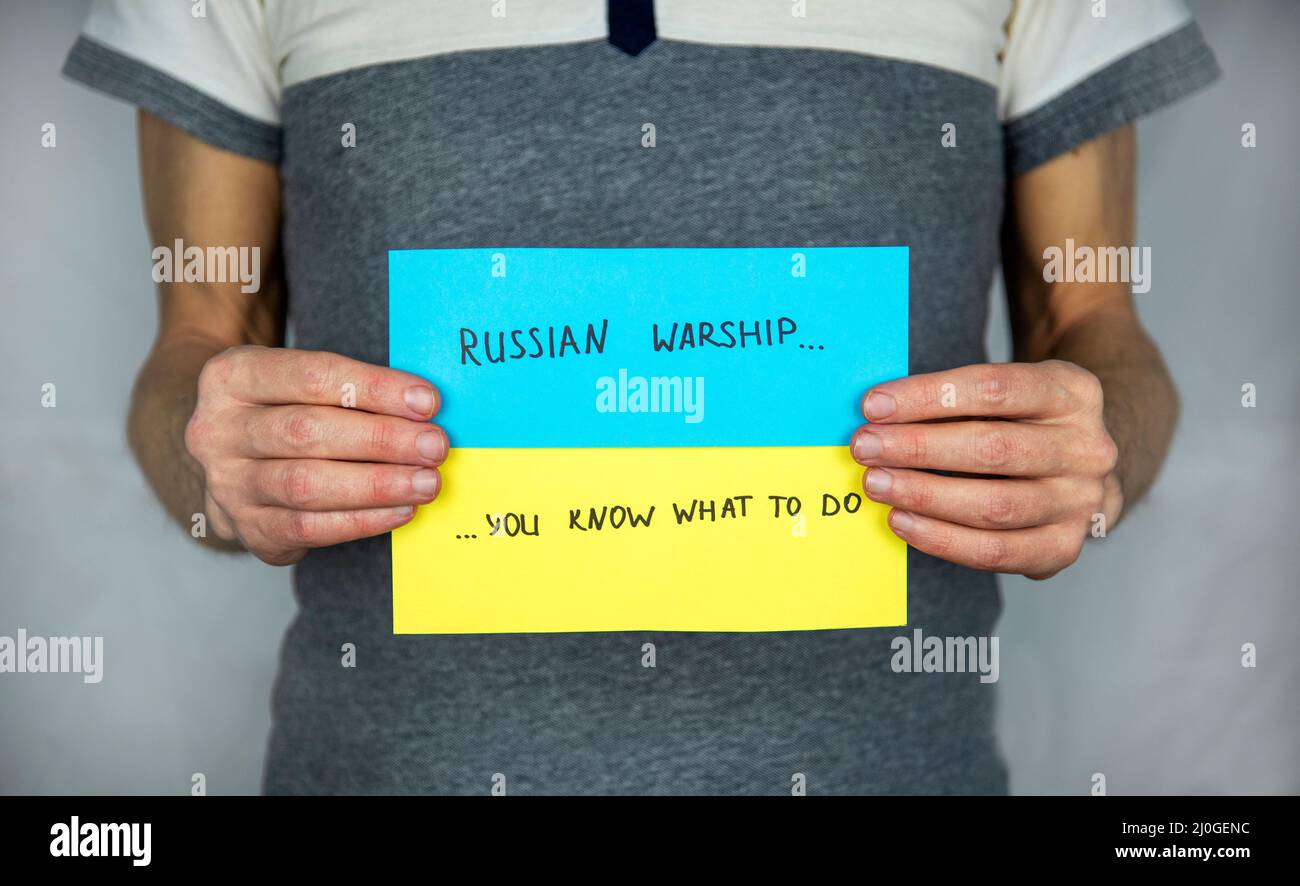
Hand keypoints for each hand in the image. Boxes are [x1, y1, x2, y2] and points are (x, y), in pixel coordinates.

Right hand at [184, 346, 446, 564]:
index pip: (312, 376)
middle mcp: (218, 429)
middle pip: (308, 432)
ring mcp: (226, 483)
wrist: (234, 458)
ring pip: (306, 485)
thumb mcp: (301, 383)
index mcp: (233, 376)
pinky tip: (400, 511)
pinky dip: (361, 521)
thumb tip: (424, 406)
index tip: (428, 402)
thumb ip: (352, 389)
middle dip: (382, 440)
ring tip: (426, 483)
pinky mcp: (245, 527)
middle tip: (434, 447)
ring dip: (377, 485)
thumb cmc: (286, 410)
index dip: (375, 389)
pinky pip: (307, 528)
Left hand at [851, 361, 1121, 579]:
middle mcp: (1087, 448)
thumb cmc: (1022, 421)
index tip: (874, 404)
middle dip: (917, 447)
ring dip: (923, 495)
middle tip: (865, 446)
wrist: (1077, 465)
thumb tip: (878, 412)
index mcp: (1072, 392)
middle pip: (993, 448)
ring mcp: (1081, 502)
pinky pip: (995, 551)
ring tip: (876, 484)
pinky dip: (941, 539)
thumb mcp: (1007, 390)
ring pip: (994, 505)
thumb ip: (953, 398)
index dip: (927, 396)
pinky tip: (902, 521)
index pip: (994, 388)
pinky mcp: (1064, 547)